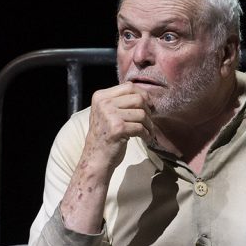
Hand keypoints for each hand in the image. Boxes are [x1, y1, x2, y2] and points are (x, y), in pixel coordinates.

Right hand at [61, 83, 154, 232]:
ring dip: (150, 124)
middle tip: (149, 121)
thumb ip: (120, 102)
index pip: (129, 86)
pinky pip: (141, 127)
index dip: (143, 95)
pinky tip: (146, 139)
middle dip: (148, 110)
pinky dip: (147, 134)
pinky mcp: (117, 128)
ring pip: (142, 113)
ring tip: (149, 131)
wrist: (96, 159)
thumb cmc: (105, 137)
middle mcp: (104, 103)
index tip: (148, 106)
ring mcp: (110, 115)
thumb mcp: (107, 113)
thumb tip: (146, 95)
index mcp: (100, 96)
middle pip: (138, 98)